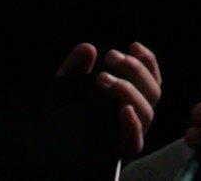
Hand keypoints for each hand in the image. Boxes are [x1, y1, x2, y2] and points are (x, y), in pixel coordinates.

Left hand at [56, 42, 161, 156]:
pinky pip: (136, 141)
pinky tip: (124, 110)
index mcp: (129, 101)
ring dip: (129, 91)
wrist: (47, 154)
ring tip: (103, 78)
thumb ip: (75, 70)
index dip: (148, 62)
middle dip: (135, 70)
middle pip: (153, 92)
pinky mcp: (120, 154)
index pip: (151, 80)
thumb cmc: (62, 119)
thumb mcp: (66, 91)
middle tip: (111, 56)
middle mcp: (134, 118)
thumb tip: (88, 48)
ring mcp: (129, 136)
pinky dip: (133, 124)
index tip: (133, 46)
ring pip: (147, 112)